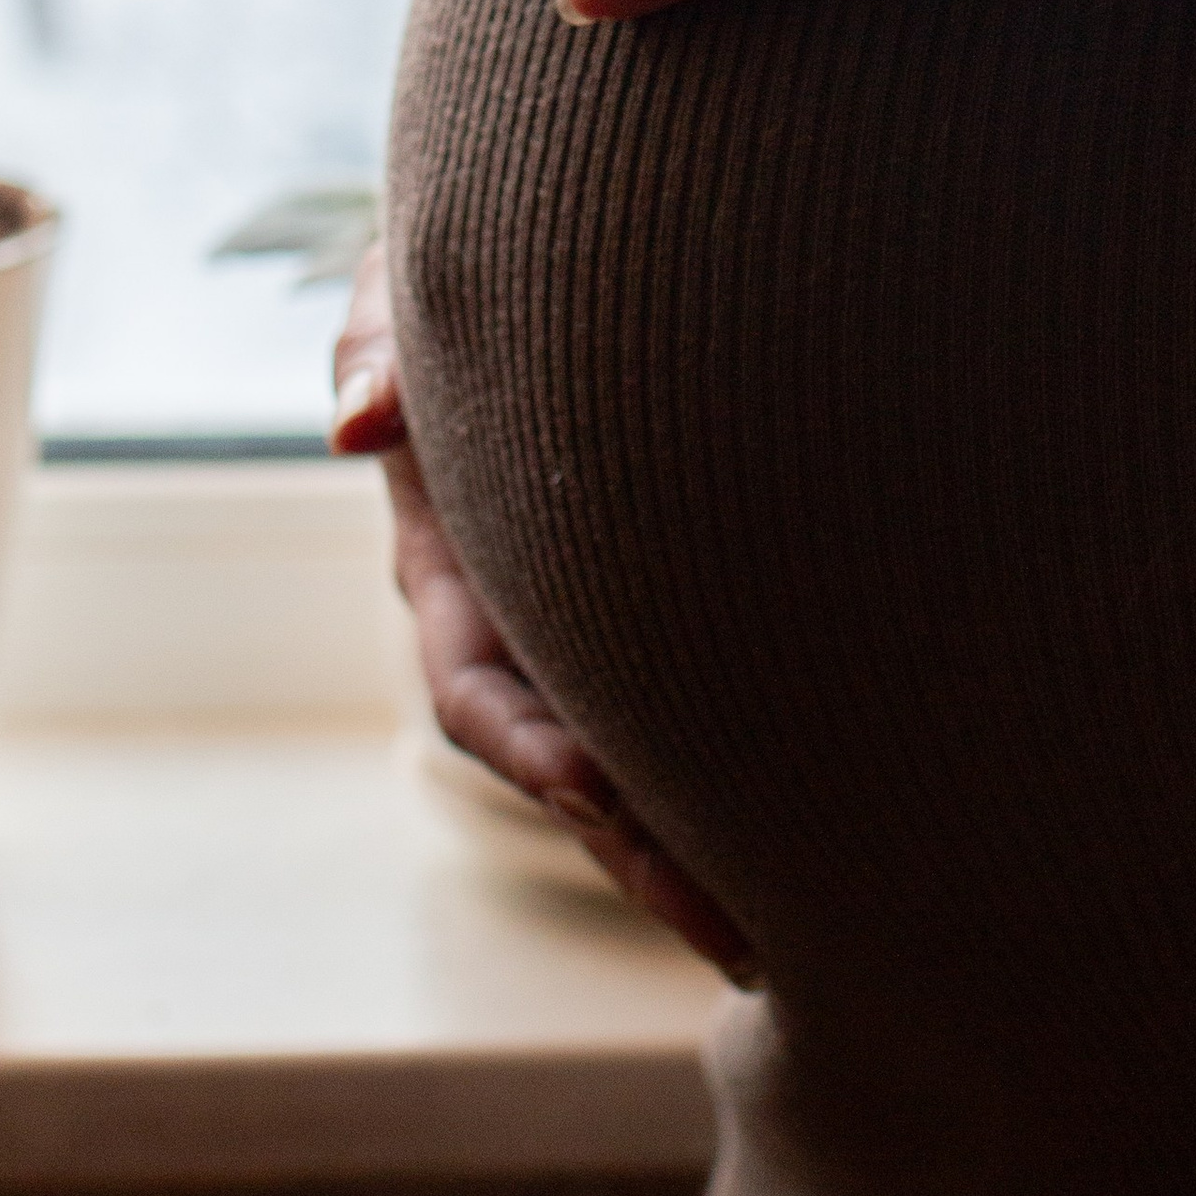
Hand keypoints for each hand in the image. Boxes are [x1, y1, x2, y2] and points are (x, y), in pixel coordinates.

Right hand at [330, 244, 758, 983]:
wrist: (558, 255)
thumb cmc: (471, 273)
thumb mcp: (408, 291)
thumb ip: (379, 344)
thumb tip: (358, 419)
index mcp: (450, 571)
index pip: (474, 689)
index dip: (532, 746)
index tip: (592, 789)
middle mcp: (522, 628)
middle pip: (577, 770)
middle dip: (647, 851)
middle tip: (740, 930)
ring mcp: (599, 633)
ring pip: (648, 769)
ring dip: (711, 849)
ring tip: (806, 940)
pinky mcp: (683, 619)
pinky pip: (709, 715)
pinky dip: (757, 782)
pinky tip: (837, 842)